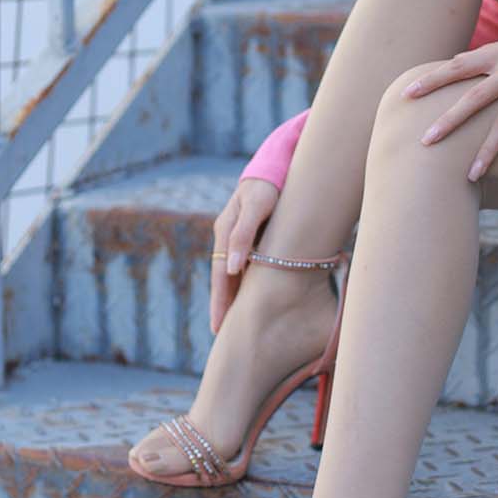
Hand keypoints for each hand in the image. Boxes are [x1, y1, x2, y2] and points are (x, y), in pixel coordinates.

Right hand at [209, 177, 278, 333]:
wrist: (278, 164)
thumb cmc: (269, 184)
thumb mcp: (257, 206)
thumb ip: (243, 234)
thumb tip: (232, 267)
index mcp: (224, 232)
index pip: (221, 276)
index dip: (221, 303)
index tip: (219, 328)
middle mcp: (227, 237)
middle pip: (224, 279)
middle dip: (222, 306)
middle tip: (221, 334)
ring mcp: (238, 237)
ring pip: (234, 274)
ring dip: (232, 297)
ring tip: (233, 323)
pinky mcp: (251, 236)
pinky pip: (245, 266)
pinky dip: (244, 283)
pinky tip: (249, 297)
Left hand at [404, 32, 497, 181]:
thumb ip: (482, 57)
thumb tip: (453, 62)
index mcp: (495, 55)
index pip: (456, 67)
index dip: (432, 80)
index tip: (407, 94)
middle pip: (474, 99)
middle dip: (449, 121)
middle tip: (426, 141)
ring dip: (487, 151)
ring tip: (471, 175)